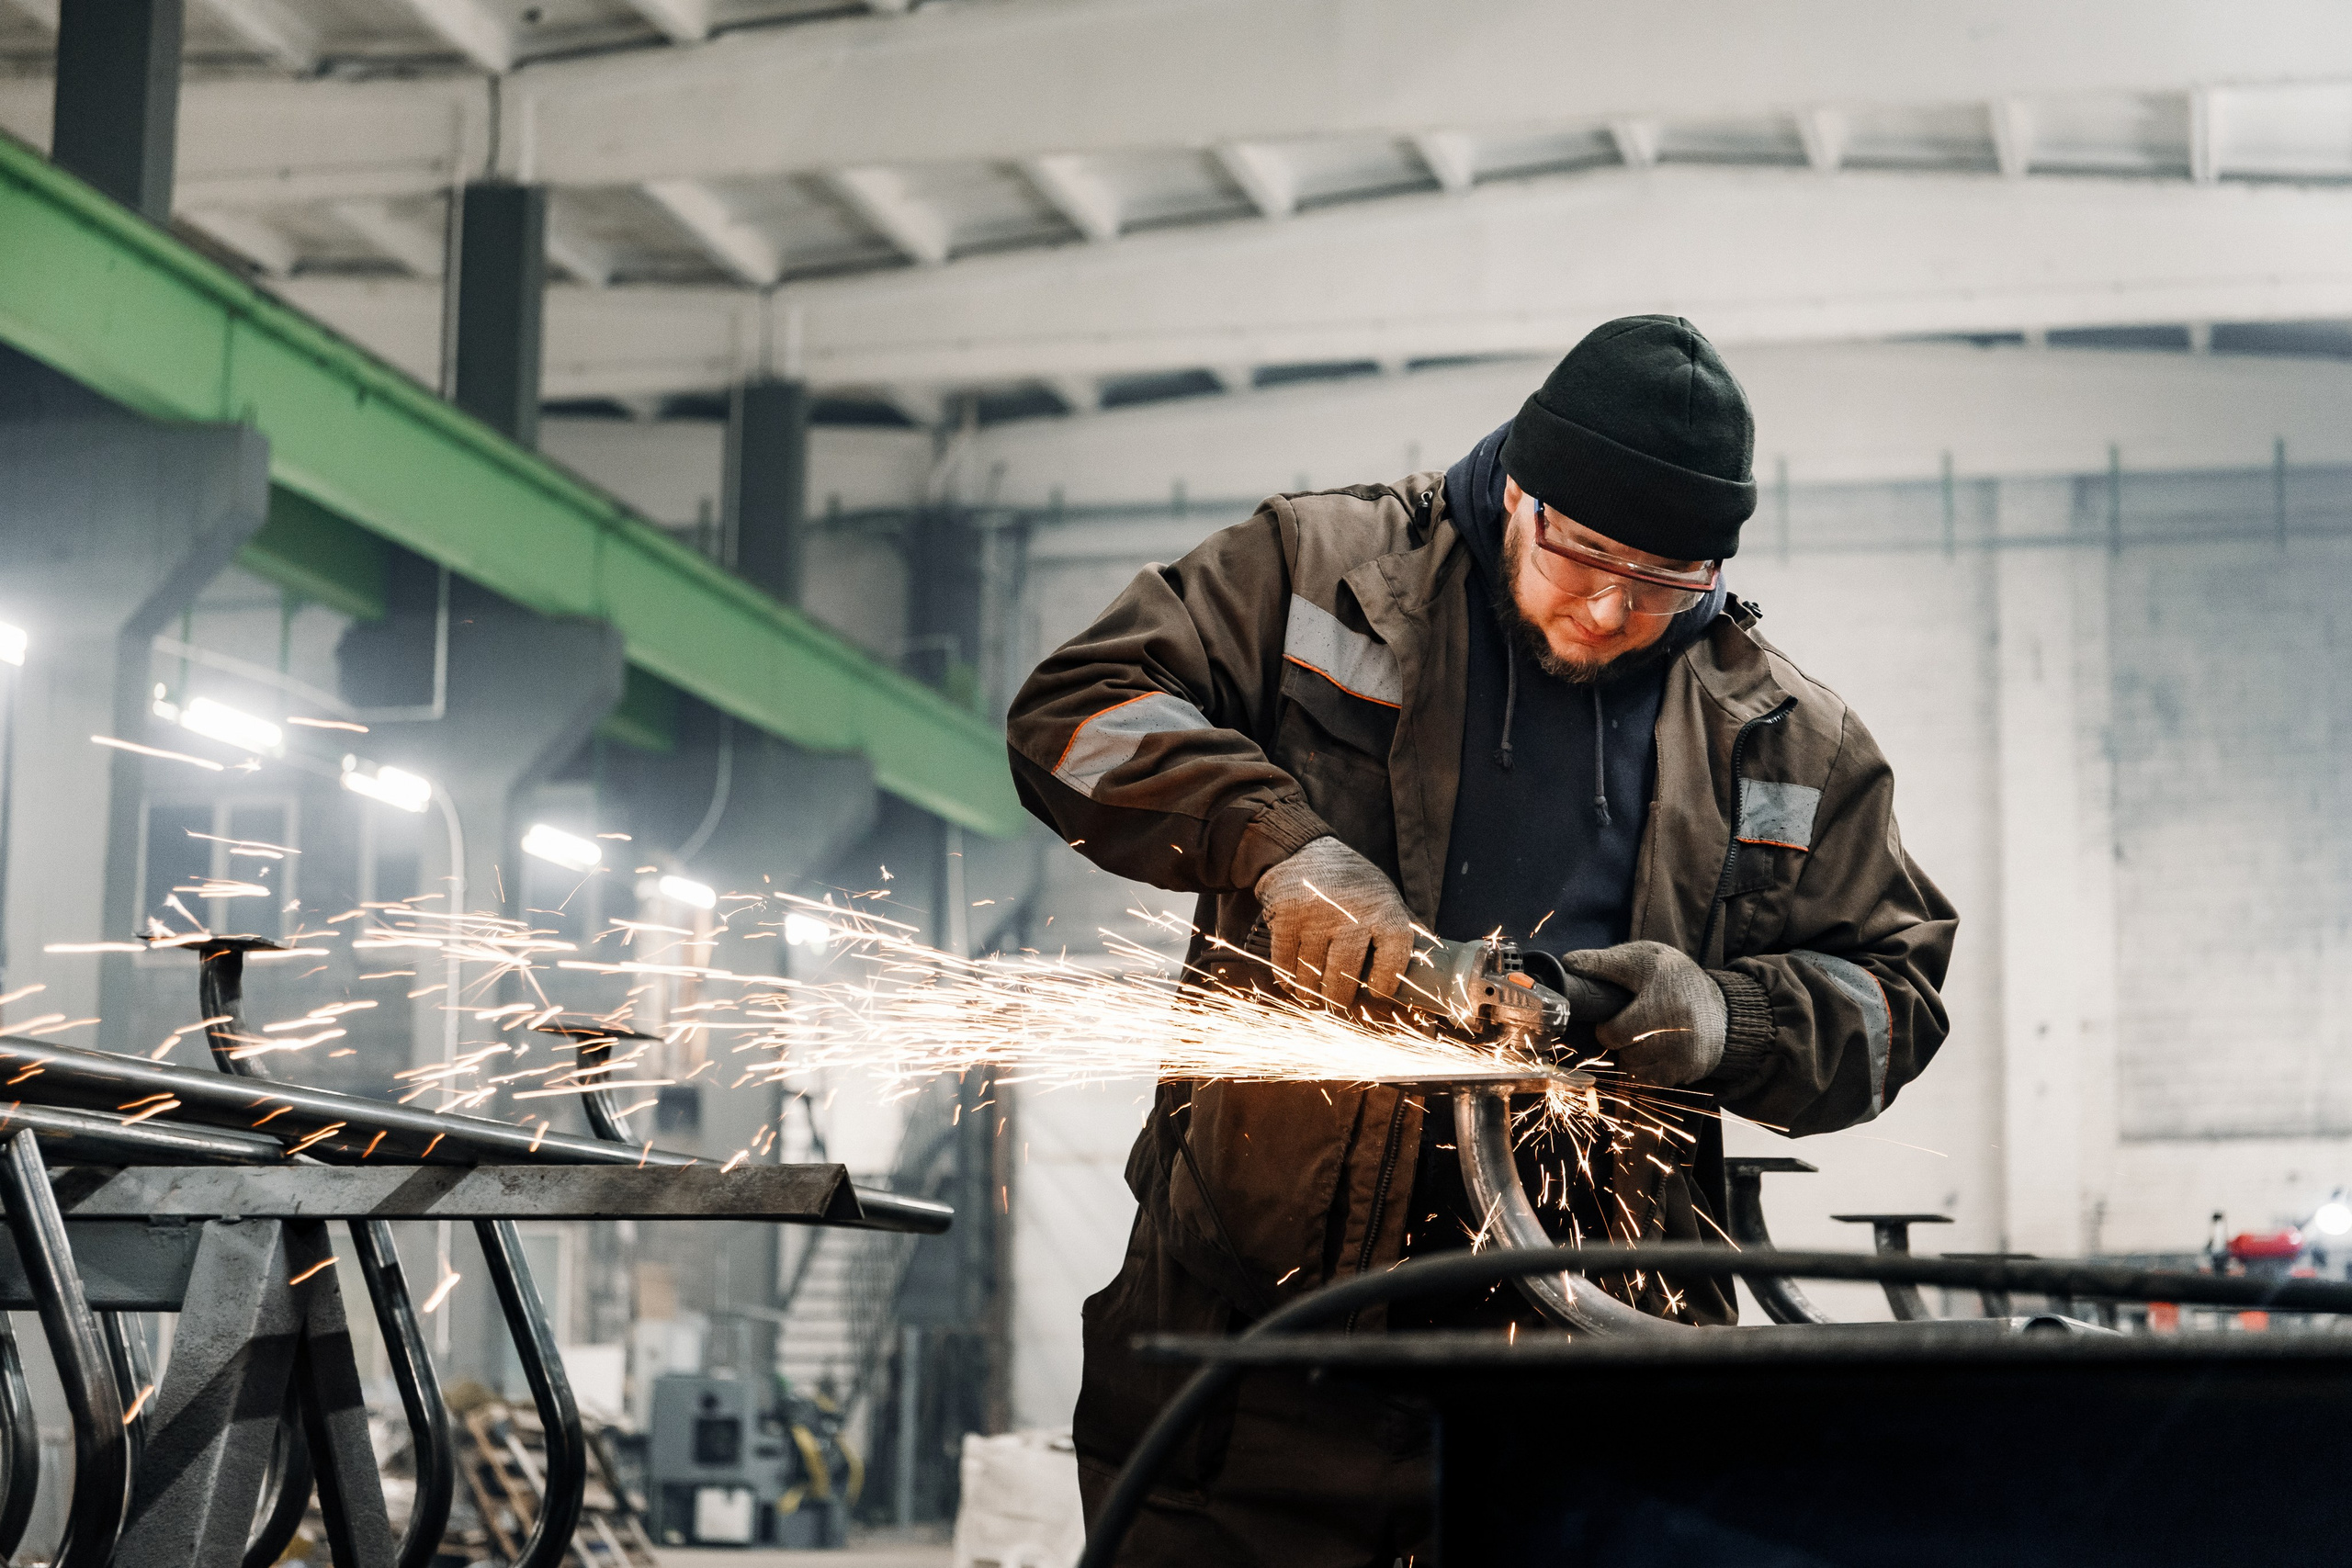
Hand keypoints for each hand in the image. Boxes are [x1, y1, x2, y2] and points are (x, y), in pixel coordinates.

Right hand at [1254, 837, 1413, 1009]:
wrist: (1303, 850)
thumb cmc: (1352, 883)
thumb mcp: (1384, 896)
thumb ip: (1403, 927)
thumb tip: (1430, 961)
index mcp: (1383, 909)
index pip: (1394, 954)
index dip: (1386, 979)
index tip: (1377, 992)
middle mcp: (1351, 912)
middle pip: (1345, 974)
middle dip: (1339, 996)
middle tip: (1337, 1001)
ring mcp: (1315, 915)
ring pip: (1311, 974)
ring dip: (1310, 991)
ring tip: (1313, 994)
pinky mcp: (1285, 916)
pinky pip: (1284, 963)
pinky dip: (1287, 979)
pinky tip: (1292, 982)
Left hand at [1558, 941, 1725, 1085]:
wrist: (1726, 1007)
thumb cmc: (1676, 979)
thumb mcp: (1643, 958)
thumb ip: (1604, 962)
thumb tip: (1568, 963)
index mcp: (1660, 1001)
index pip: (1614, 1034)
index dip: (1606, 1029)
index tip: (1613, 1019)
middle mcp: (1677, 1031)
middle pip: (1626, 1056)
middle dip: (1624, 1044)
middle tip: (1635, 1027)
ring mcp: (1686, 1055)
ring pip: (1638, 1074)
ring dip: (1635, 1060)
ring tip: (1648, 1038)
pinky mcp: (1692, 1072)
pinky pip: (1654, 1084)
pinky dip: (1651, 1072)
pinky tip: (1659, 1053)